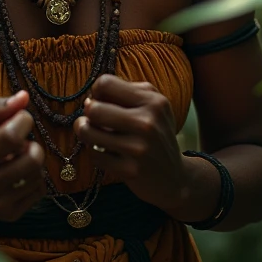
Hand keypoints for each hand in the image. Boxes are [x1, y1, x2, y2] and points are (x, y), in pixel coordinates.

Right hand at [0, 90, 45, 221]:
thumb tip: (23, 98)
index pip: (11, 136)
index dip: (23, 120)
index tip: (19, 118)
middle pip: (31, 159)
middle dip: (33, 143)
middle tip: (23, 141)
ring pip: (38, 174)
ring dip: (34, 159)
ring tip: (19, 156)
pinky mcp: (11, 215)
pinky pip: (40, 189)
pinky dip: (35, 177)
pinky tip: (19, 173)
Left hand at [73, 75, 189, 214]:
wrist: (175, 178)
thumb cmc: (156, 135)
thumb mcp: (153, 107)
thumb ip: (127, 92)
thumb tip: (91, 97)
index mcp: (154, 101)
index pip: (105, 83)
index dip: (97, 92)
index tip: (102, 101)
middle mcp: (147, 123)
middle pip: (93, 108)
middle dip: (88, 113)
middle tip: (95, 119)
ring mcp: (139, 148)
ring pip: (88, 132)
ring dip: (86, 132)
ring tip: (94, 134)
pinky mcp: (130, 170)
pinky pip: (94, 155)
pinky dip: (95, 153)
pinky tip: (105, 152)